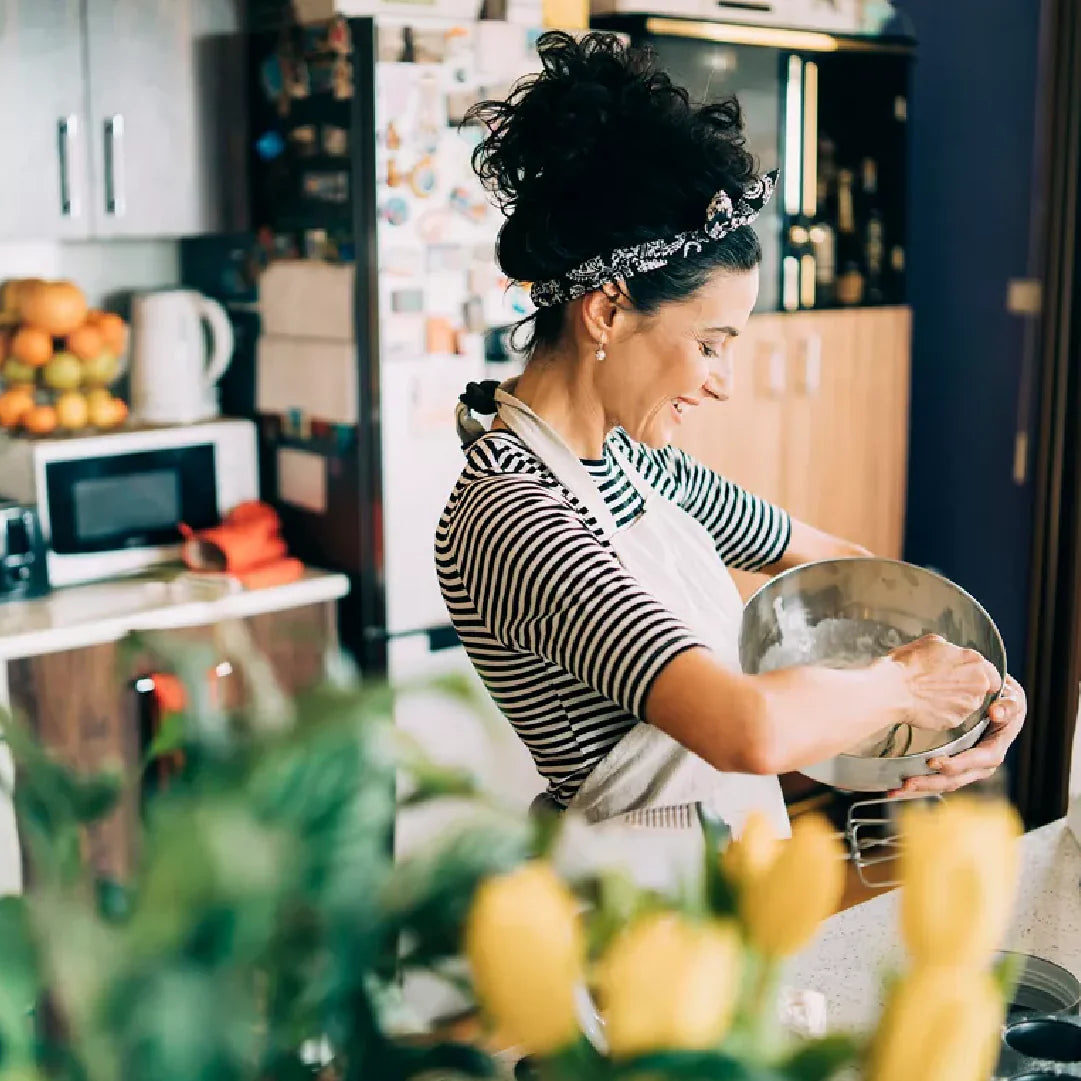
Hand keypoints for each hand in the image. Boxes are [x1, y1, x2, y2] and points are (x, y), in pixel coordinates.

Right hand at [886, 634, 1000, 732]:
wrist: (891, 690)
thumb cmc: (907, 664)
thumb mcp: (931, 642)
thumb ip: (951, 650)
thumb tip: (951, 653)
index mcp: (975, 661)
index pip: (992, 674)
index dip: (978, 676)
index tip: (965, 677)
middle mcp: (978, 684)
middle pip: (980, 690)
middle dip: (965, 688)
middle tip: (942, 685)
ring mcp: (967, 705)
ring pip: (967, 704)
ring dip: (954, 701)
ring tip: (930, 695)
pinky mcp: (955, 721)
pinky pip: (953, 717)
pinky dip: (943, 713)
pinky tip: (926, 705)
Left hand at [888, 674, 1026, 797]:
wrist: (1001, 709)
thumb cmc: (1006, 703)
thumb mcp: (1012, 702)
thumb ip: (1008, 706)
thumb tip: (996, 711)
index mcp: (994, 750)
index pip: (977, 761)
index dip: (957, 764)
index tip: (934, 763)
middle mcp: (981, 766)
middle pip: (956, 779)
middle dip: (931, 782)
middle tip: (907, 783)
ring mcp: (967, 770)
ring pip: (944, 783)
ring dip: (920, 787)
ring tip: (896, 789)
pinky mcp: (955, 769)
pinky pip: (937, 779)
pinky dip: (919, 784)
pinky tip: (897, 787)